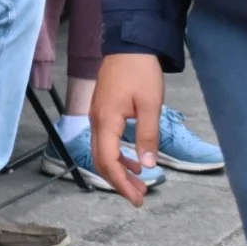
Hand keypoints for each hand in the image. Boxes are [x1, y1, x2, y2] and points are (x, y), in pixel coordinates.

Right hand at [90, 53, 165, 206]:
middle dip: (119, 181)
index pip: (108, 160)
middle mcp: (96, 120)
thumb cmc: (140, 73)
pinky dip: (119, 155)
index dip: (121, 183)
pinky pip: (106, 141)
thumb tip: (148, 166)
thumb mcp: (150, 105)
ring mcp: (97, 115)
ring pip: (103, 151)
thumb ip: (147, 136)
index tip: (137, 199)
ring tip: (140, 183)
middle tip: (140, 197)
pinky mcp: (103, 111)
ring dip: (120, 170)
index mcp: (106, 120)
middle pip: (101, 160)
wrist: (129, 46)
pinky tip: (135, 160)